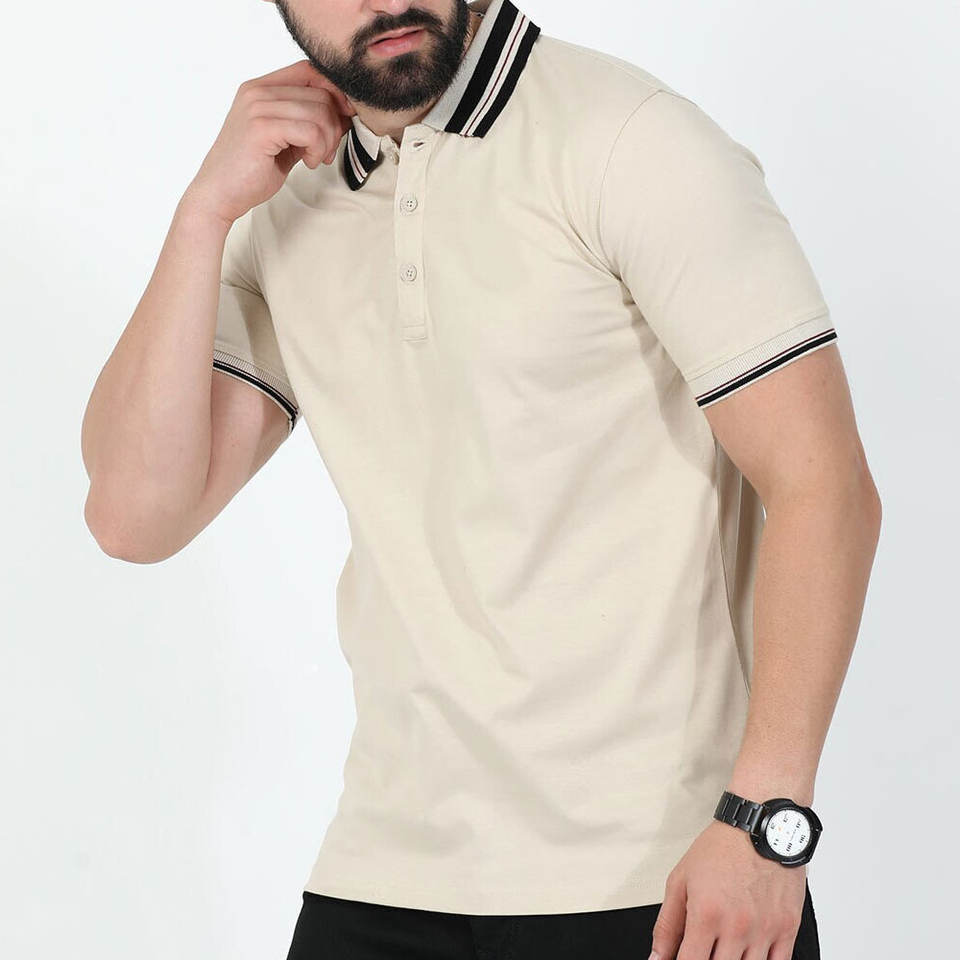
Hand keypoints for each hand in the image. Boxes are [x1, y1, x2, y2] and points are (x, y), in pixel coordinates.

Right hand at [186, 59, 356, 225]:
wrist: (220, 194)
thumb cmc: (252, 170)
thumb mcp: (286, 139)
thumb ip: (309, 121)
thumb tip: (347, 111)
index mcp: (260, 88)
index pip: (310, 70)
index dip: (335, 91)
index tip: (343, 118)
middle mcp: (257, 91)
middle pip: (319, 92)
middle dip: (334, 125)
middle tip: (326, 151)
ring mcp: (257, 107)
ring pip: (319, 112)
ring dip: (327, 141)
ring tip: (314, 158)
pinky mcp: (261, 128)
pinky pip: (310, 130)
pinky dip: (318, 150)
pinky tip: (308, 162)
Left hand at [649, 820, 807, 959]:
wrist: (761, 827)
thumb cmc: (721, 849)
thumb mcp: (680, 880)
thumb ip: (667, 924)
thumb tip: (657, 957)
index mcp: (706, 914)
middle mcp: (736, 927)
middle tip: (705, 949)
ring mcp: (764, 931)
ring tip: (724, 949)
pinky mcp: (787, 929)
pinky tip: (748, 954)